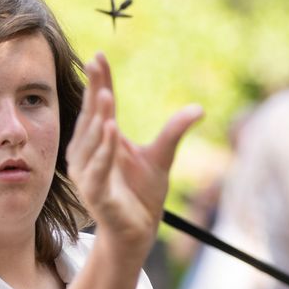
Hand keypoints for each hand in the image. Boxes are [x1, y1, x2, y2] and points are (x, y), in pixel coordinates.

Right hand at [66, 53, 202, 259]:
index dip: (99, 82)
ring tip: (105, 94)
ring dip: (97, 118)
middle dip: (94, 91)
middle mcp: (89, 154)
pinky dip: (103, 150)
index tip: (98, 56)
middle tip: (97, 65)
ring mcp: (89, 173)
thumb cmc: (143, 194)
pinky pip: (97, 169)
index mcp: (103, 141)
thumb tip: (199, 108)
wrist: (137, 232)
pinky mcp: (95, 193)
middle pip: (92, 117)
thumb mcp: (161, 157)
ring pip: (91, 141)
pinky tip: (110, 129)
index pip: (100, 107)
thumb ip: (174, 131)